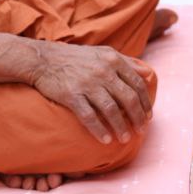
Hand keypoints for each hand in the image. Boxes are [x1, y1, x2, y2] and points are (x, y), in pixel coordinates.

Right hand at [26, 41, 151, 143]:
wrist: (44, 59)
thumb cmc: (76, 57)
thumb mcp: (103, 53)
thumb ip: (126, 62)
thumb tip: (148, 73)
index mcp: (113, 60)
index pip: (137, 83)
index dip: (145, 102)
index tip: (148, 116)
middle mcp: (103, 71)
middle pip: (128, 98)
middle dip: (137, 117)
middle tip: (141, 130)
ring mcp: (87, 84)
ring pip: (111, 110)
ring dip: (120, 127)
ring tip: (125, 138)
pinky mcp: (72, 96)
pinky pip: (89, 116)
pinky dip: (99, 130)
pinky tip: (105, 140)